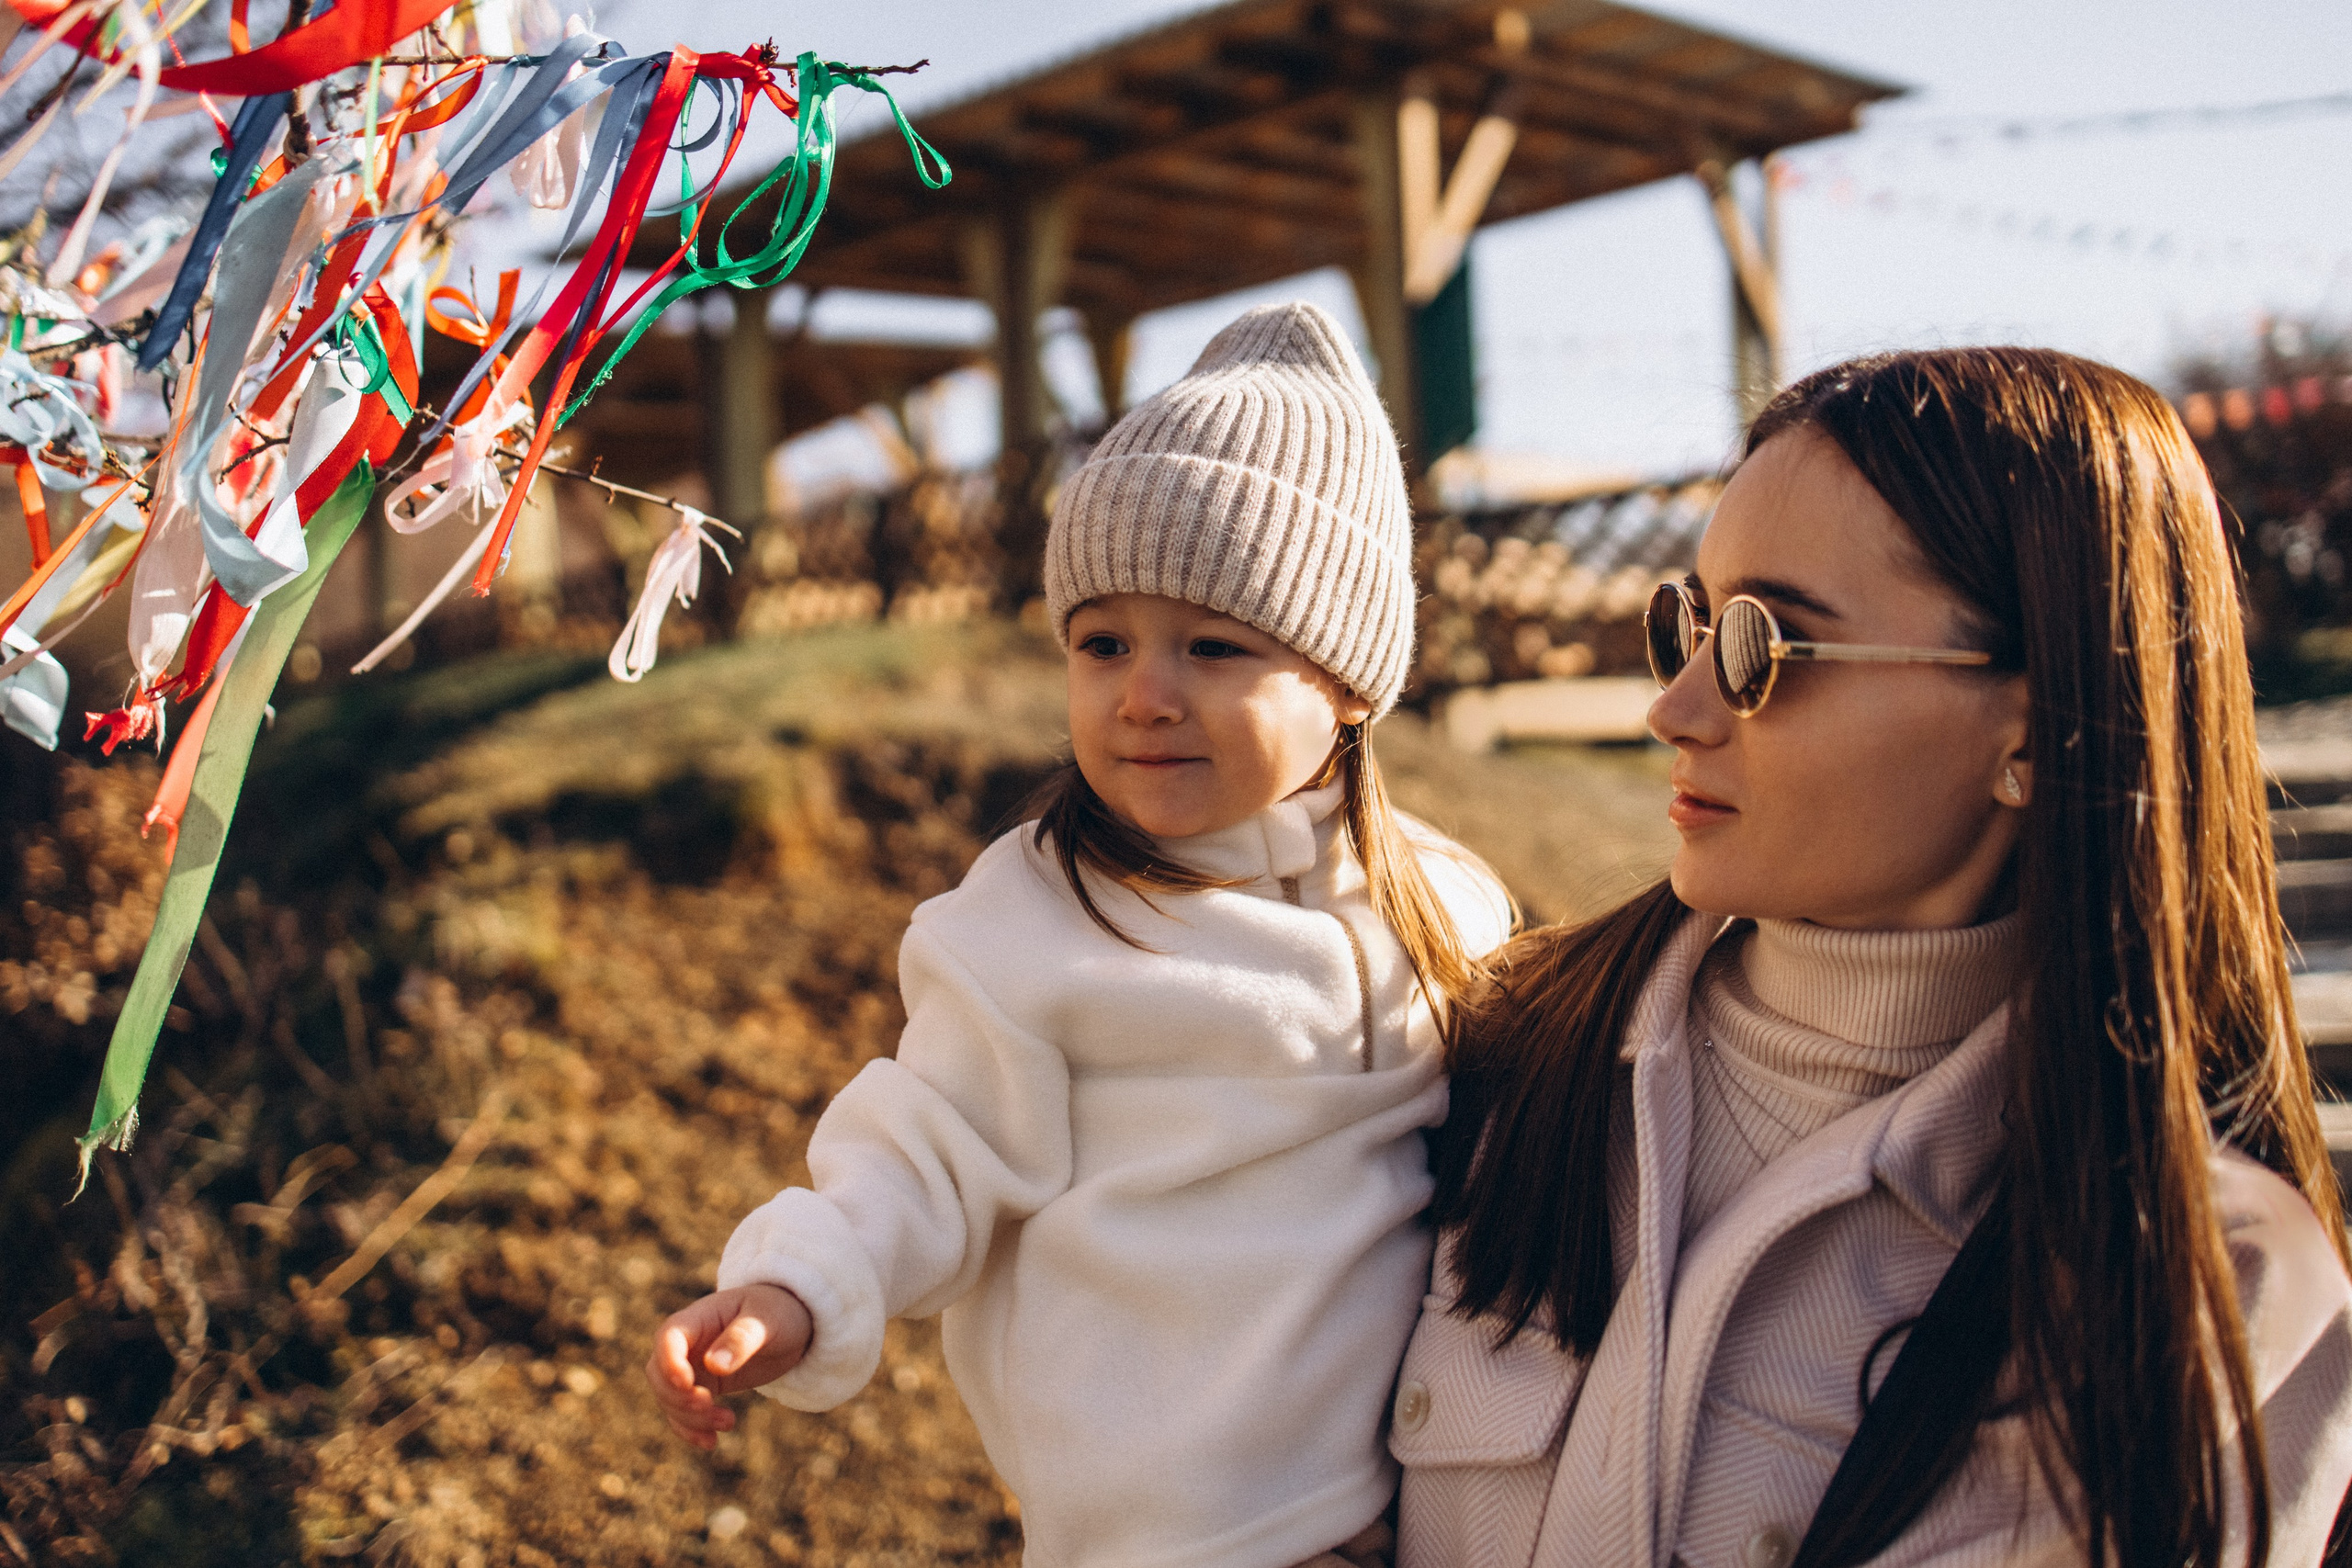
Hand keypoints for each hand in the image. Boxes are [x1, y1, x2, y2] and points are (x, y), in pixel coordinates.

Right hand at [645, 1283, 812, 1449]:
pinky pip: (683, 1413)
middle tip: (709, 1406)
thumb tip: (713, 1365)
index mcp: (699, 1318)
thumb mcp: (766, 1321)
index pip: (668, 1338)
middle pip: (659, 1373)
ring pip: (669, 1399)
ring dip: (690, 1418)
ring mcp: (692, 1367)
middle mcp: (688, 1344)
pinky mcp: (703, 1388)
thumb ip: (741, 1338)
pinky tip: (711, 1442)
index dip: (670, 1363)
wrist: (790, 1324)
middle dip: (677, 1397)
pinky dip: (691, 1430)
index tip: (688, 1384)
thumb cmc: (776, 1312)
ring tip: (728, 1422)